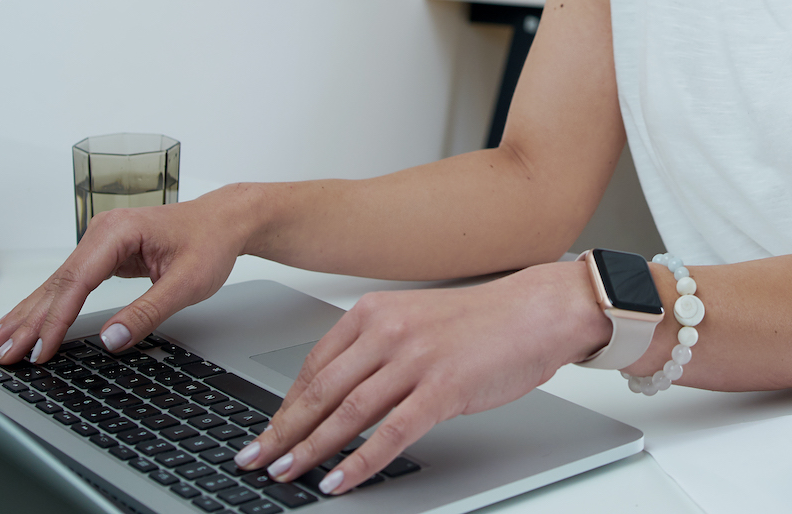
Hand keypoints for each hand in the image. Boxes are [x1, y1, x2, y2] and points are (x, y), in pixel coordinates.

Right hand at [0, 184, 263, 365]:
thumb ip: (148, 312)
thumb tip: (111, 340)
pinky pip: (69, 284)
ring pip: (57, 283)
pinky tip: (26, 320)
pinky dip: (47, 305)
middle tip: (1, 353)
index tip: (39, 350)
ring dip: (29, 314)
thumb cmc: (210, 242)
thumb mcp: (188, 283)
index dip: (56, 320)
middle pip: (57, 283)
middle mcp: (102, 231)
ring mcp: (100, 242)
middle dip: (29, 321)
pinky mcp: (103, 254)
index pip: (77, 282)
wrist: (224, 219)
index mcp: (118, 231)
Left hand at [236, 260, 612, 495]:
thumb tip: (337, 393)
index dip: (285, 405)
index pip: (315, 365)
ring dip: (310, 449)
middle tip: (255, 458)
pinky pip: (390, 434)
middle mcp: (389, 332)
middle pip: (321, 391)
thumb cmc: (482, 320)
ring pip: (348, 414)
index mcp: (375, 311)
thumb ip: (376, 349)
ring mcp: (415, 360)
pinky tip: (339, 479)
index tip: (267, 430)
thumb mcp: (416, 320)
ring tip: (286, 473)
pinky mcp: (442, 389)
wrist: (537, 311)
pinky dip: (359, 461)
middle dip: (282, 431)